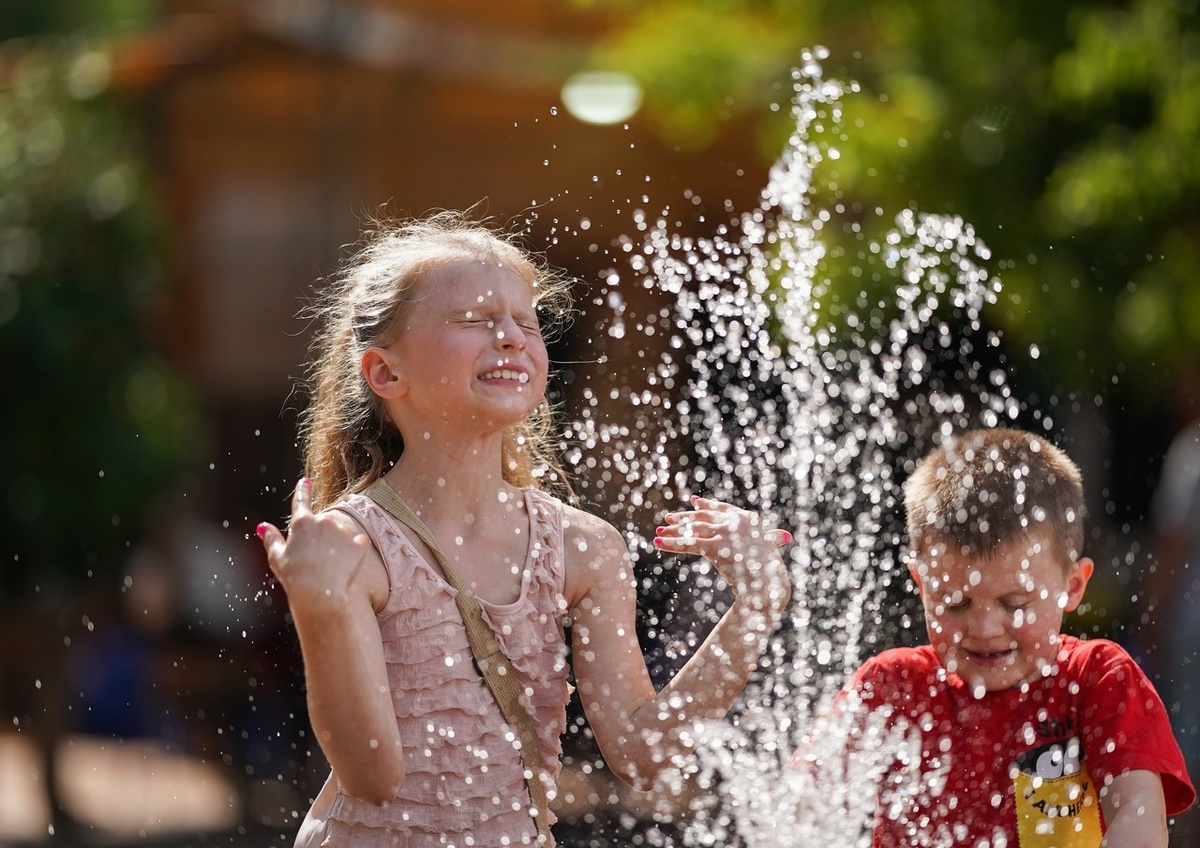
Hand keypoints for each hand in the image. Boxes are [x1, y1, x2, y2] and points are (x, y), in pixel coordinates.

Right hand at [256, 478, 370, 608]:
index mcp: (302, 522)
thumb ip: (271, 539)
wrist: (320, 595)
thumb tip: (262, 526)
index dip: (302, 489)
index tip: (306, 480)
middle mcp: (324, 521)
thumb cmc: (294, 577)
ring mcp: (343, 531)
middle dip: (320, 537)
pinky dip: (353, 552)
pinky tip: (345, 566)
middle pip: (322, 524)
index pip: (301, 500)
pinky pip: (357, 544)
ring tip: (329, 566)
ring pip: (340, 534)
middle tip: (314, 559)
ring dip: (336, 545)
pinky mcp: (358, 543)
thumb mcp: (277, 558)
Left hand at [653, 496, 792, 608]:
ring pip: (693, 529)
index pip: (722, 509)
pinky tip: (657, 543)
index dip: (706, 506)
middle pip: (703, 518)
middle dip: (684, 518)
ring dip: (673, 531)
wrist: (770, 586)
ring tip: (659, 531)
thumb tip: (783, 536)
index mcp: (748, 519)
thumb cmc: (771, 572)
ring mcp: (726, 533)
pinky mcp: (716, 546)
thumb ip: (771, 538)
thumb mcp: (769, 550)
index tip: (693, 502)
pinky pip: (689, 544)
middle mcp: (736, 521)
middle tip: (668, 518)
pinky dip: (671, 543)